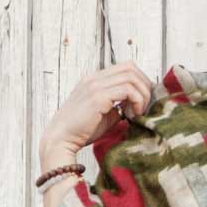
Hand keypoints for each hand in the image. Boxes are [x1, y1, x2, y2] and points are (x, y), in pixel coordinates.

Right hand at [40, 60, 154, 157]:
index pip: (126, 67)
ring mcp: (95, 85)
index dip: (140, 81)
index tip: (144, 100)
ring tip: (138, 112)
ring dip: (142, 95)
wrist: (61, 139)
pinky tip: (132, 115)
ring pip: (131, 77)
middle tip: (145, 106)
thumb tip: (136, 106)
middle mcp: (94, 78)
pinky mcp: (97, 97)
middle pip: (131, 68)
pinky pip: (127, 90)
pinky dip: (136, 101)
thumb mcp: (105, 115)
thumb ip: (119, 106)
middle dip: (145, 86)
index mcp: (95, 80)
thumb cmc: (81, 130)